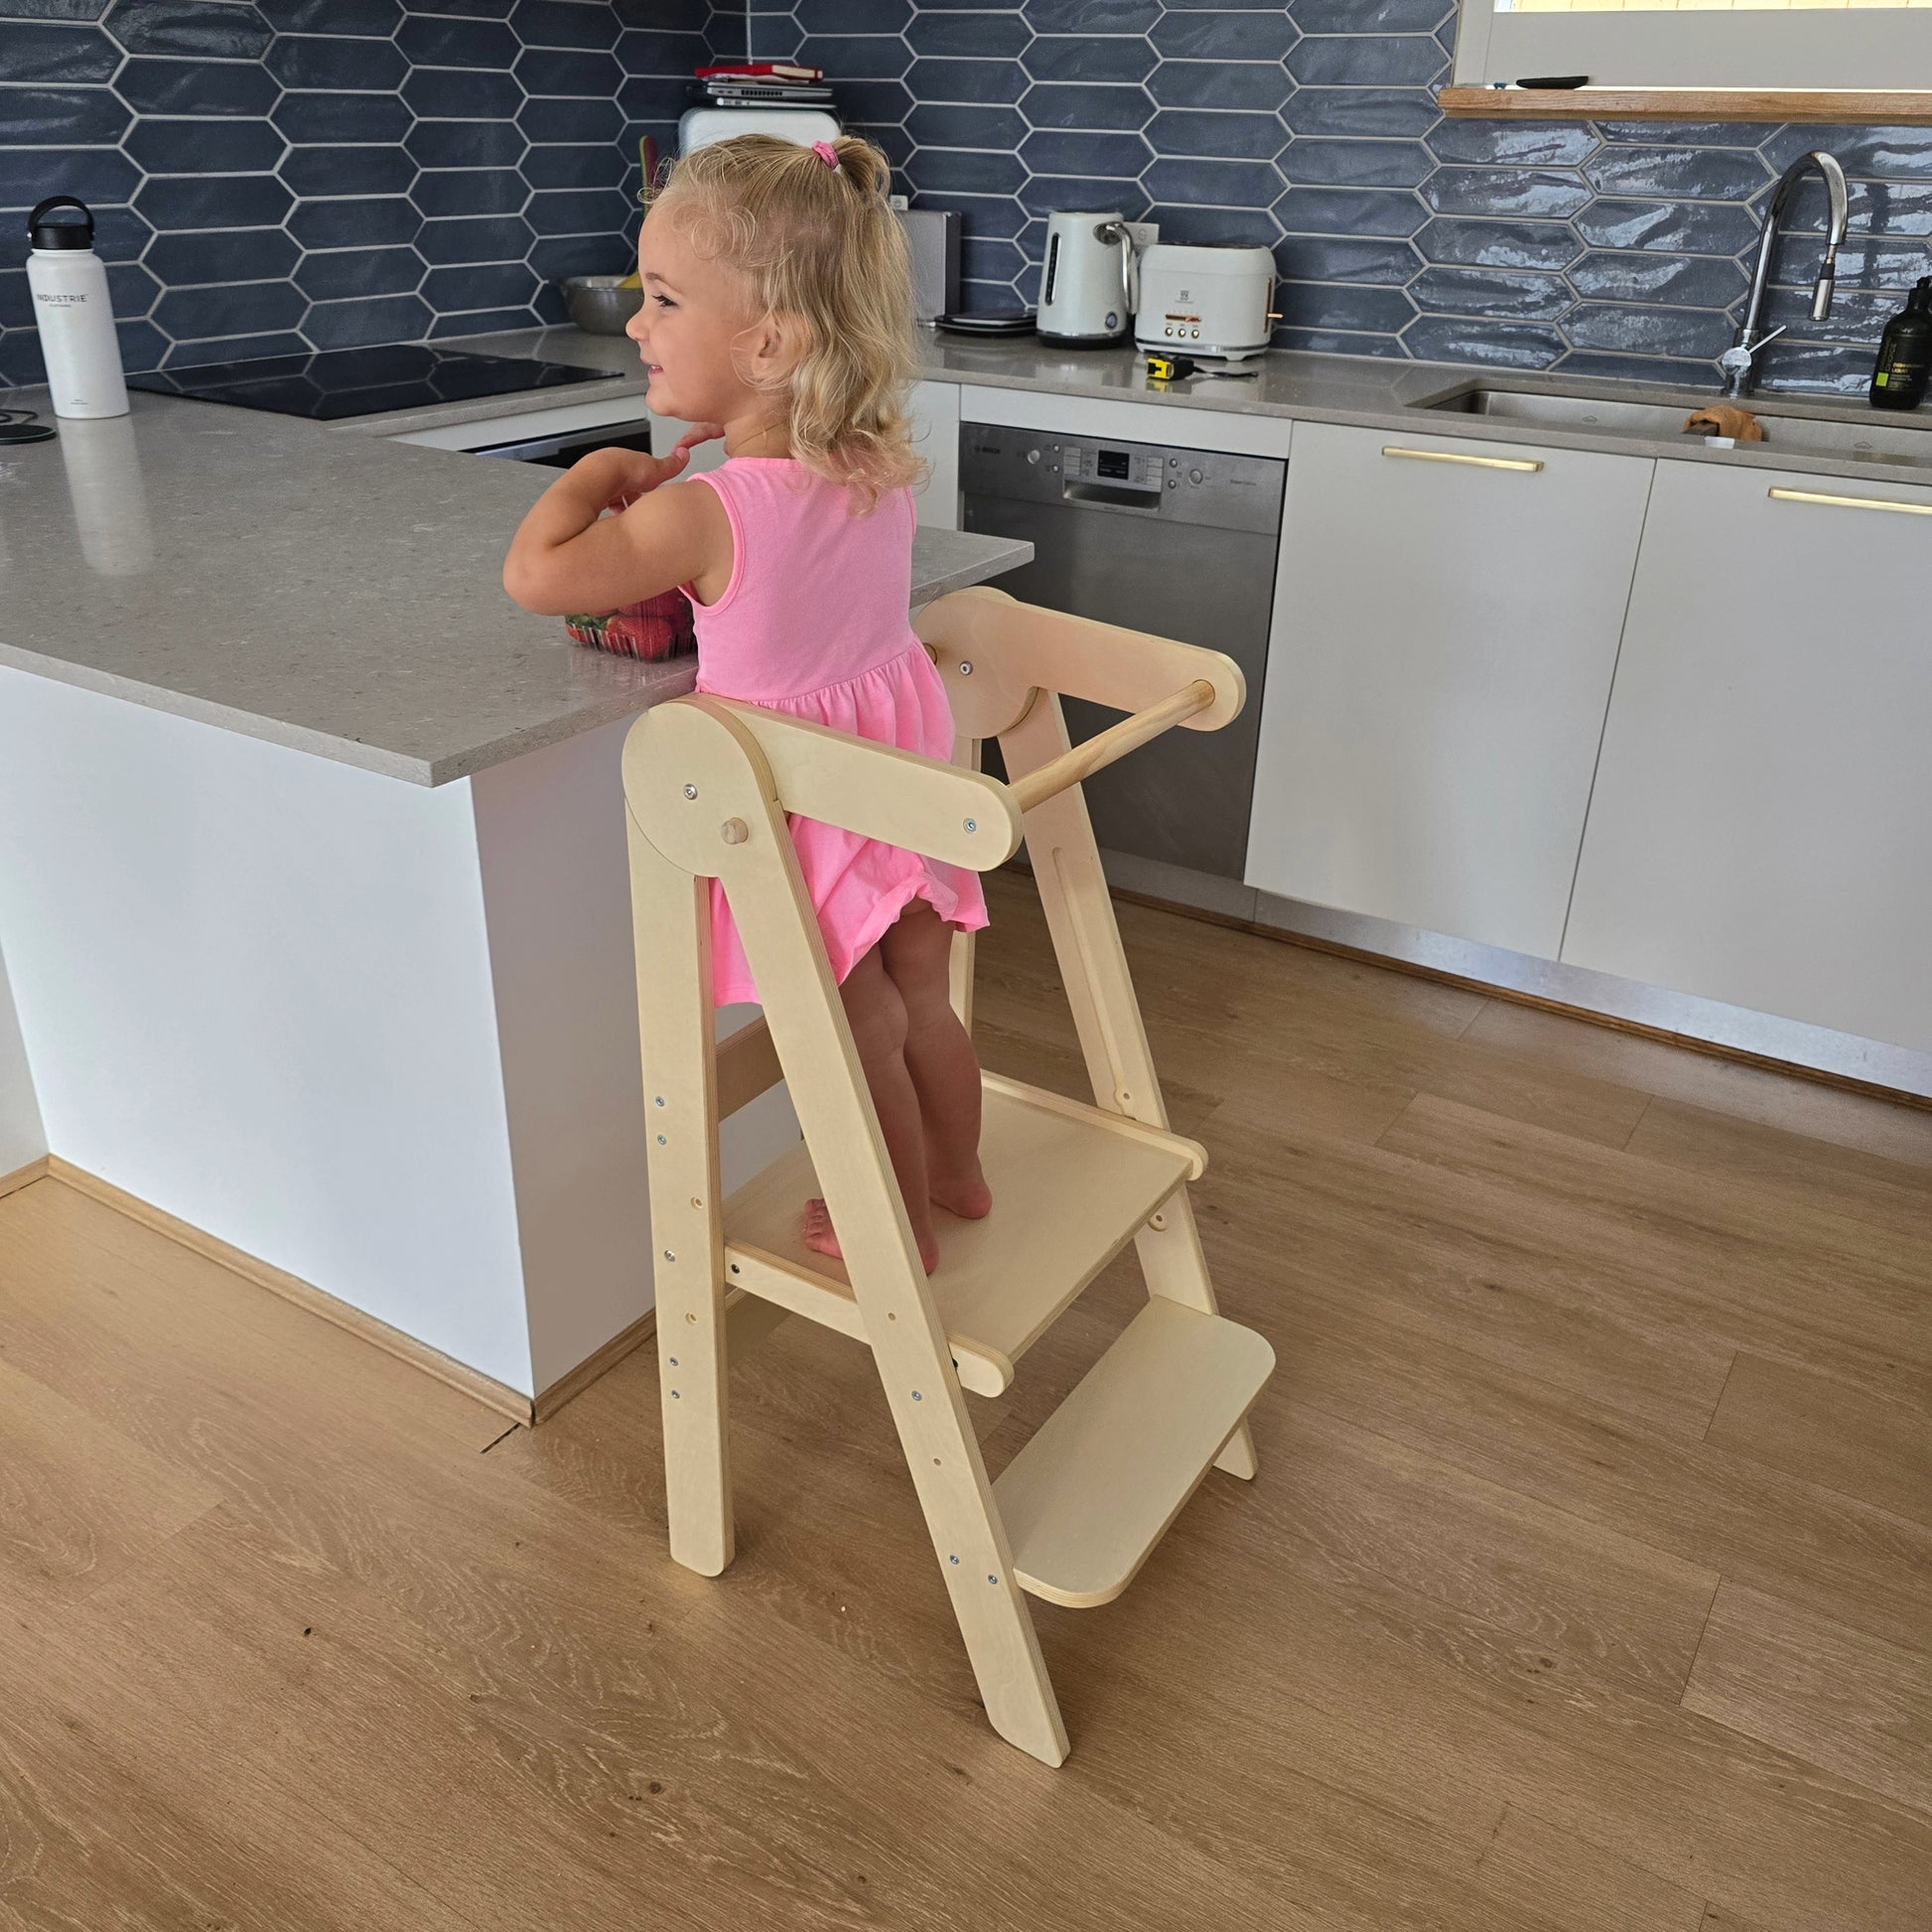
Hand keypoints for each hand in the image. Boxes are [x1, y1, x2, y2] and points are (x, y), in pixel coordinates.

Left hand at [579, 423, 724, 510]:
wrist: (601, 476)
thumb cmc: (624, 470)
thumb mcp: (655, 468)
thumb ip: (670, 465)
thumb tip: (683, 454)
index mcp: (627, 465)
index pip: (639, 479)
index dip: (646, 491)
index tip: (652, 500)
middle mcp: (611, 473)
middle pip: (625, 491)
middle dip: (633, 502)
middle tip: (642, 513)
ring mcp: (600, 485)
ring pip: (613, 501)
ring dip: (622, 511)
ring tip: (630, 521)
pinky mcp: (592, 498)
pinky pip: (602, 510)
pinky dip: (610, 517)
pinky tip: (617, 523)